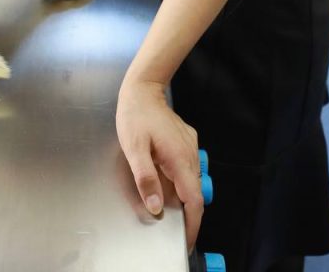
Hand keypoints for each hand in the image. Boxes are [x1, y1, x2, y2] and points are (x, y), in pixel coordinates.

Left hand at [116, 77, 203, 249]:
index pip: (194, 199)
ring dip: (180, 194)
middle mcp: (190, 154)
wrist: (143, 89)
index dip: (193, 223)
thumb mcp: (134, 149)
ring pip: (190, 180)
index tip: (186, 239)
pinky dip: (178, 178)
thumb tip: (156, 206)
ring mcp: (190, 146)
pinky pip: (186, 166)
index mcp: (179, 158)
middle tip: (169, 223)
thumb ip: (145, 178)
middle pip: (194, 192)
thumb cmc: (135, 116)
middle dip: (185, 212)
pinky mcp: (187, 141)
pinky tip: (162, 175)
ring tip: (162, 199)